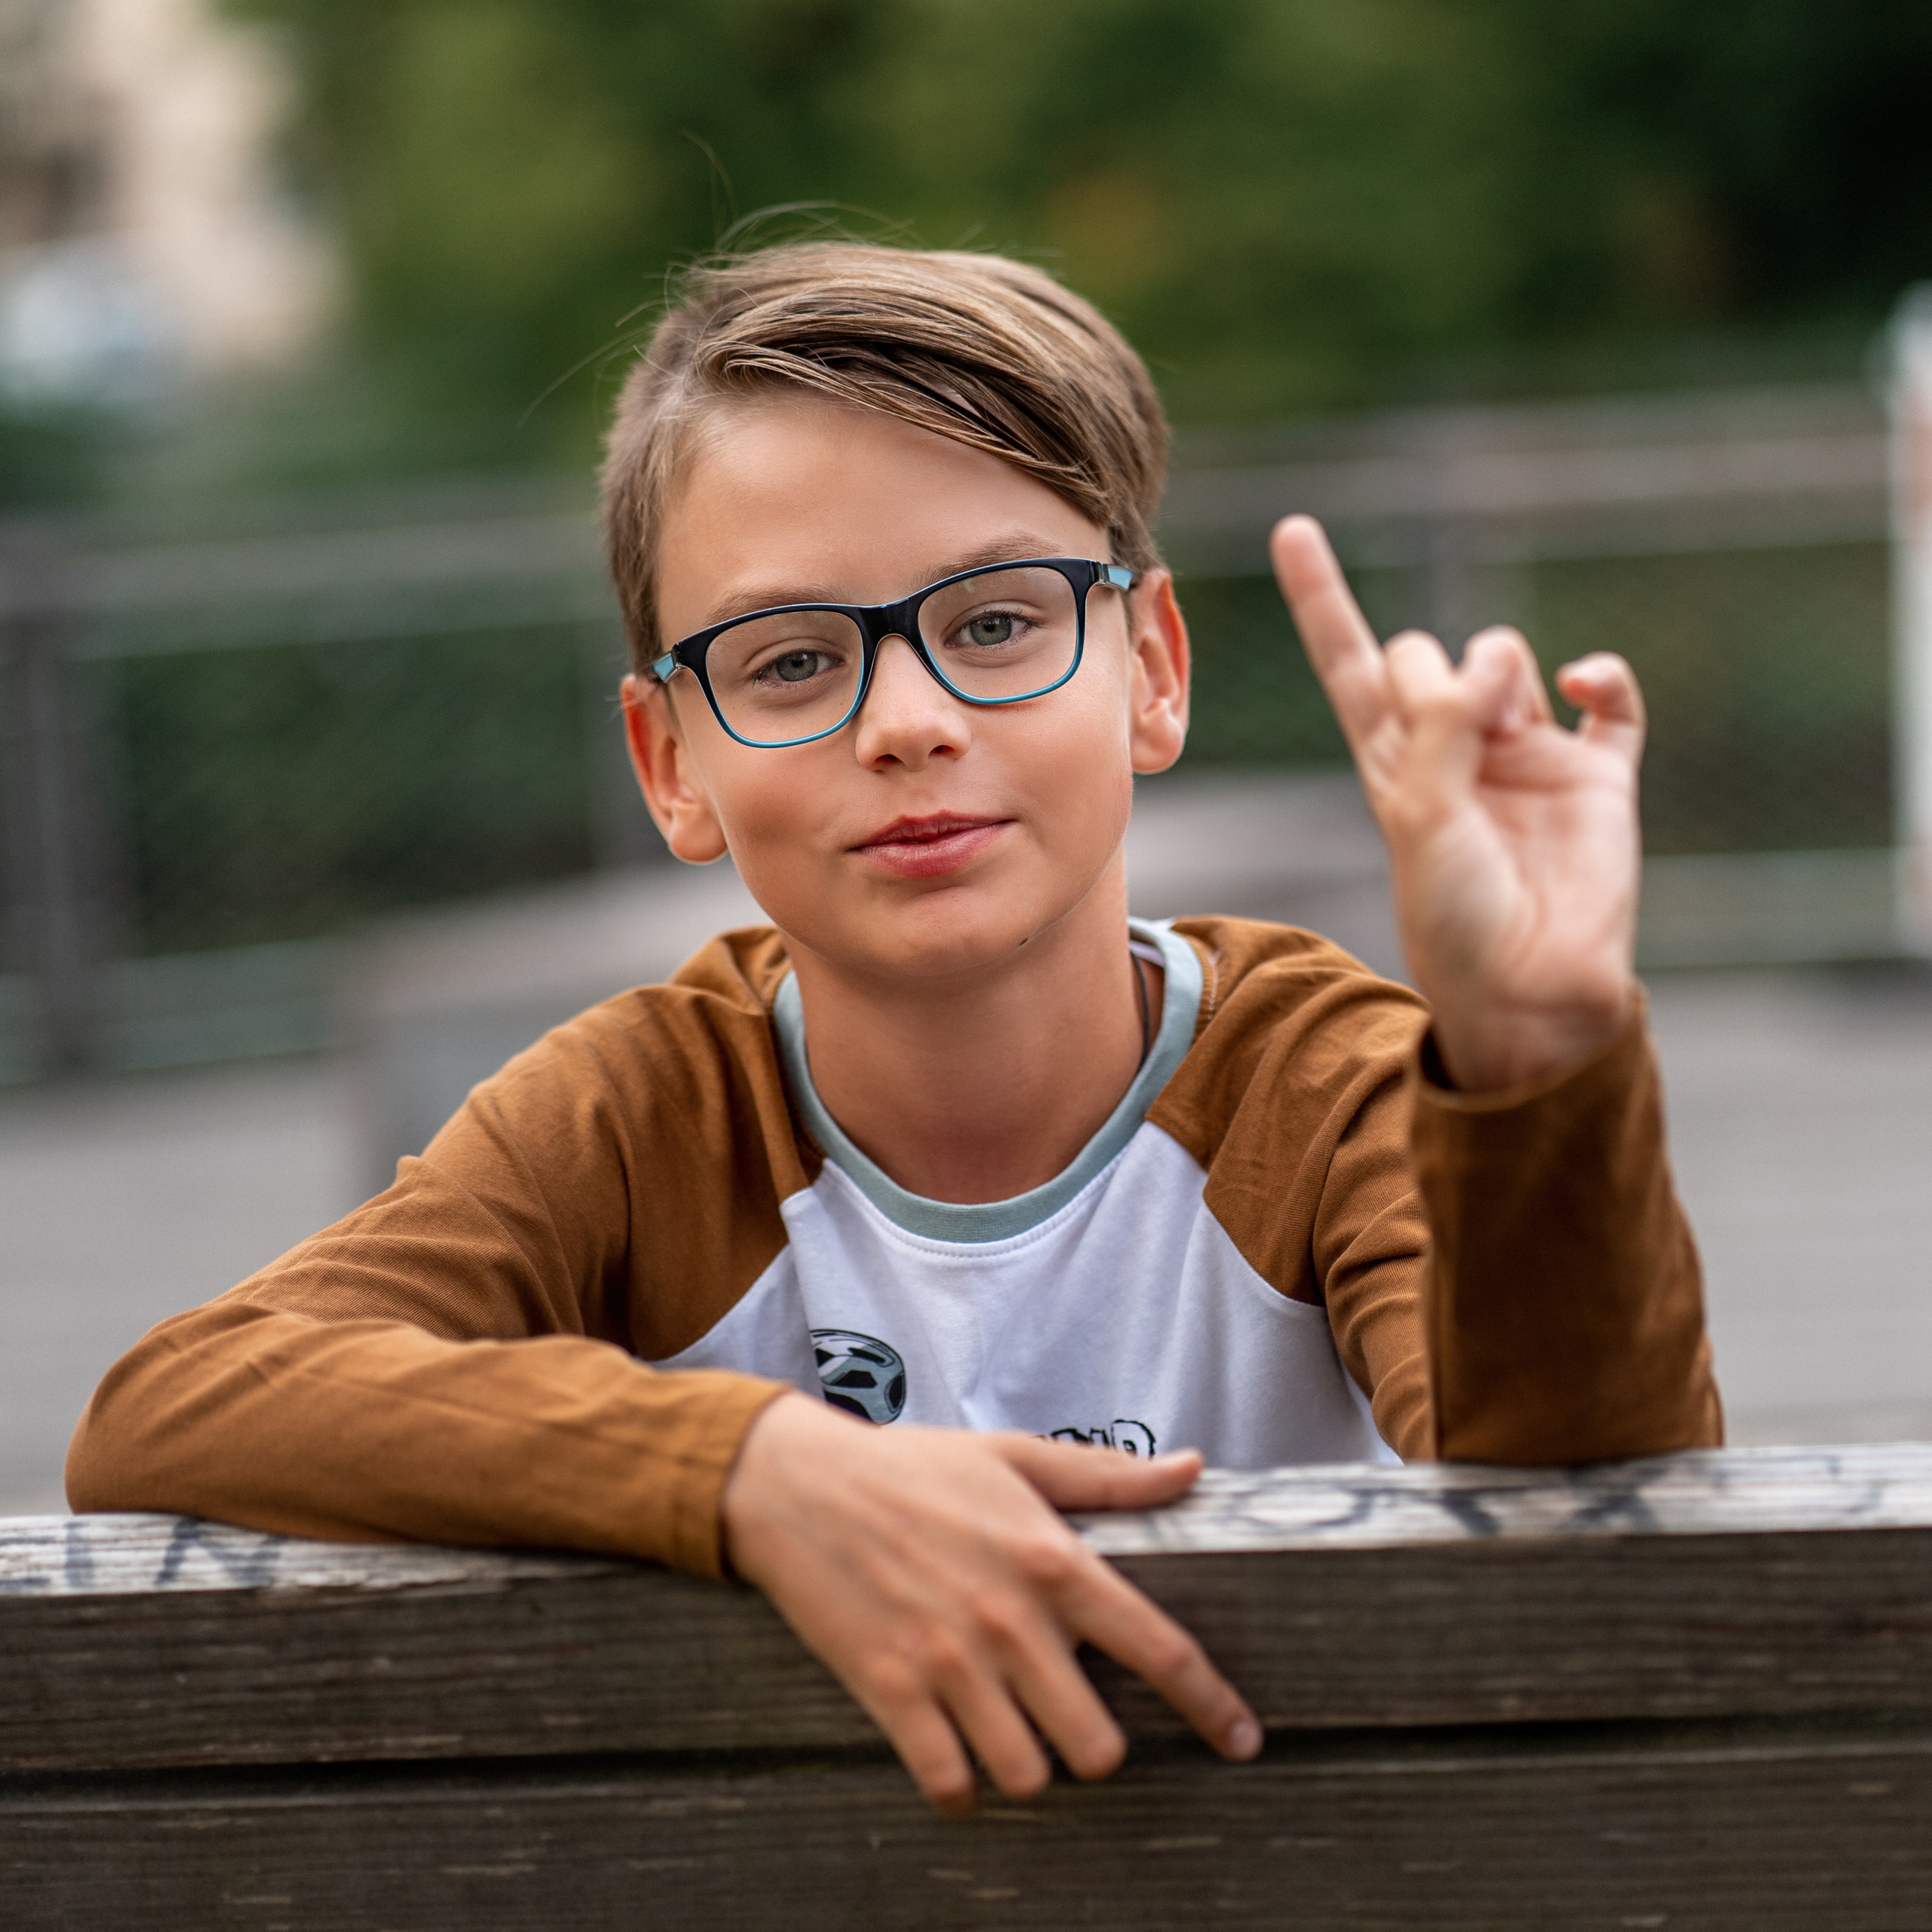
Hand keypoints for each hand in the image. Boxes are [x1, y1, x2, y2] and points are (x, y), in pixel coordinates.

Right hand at [720, 1393, 1261, 1814]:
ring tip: (1013, 1737)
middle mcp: (1011, 1621)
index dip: (1212, 1705)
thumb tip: (1193, 1469)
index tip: (1242, 1740)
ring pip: (1027, 1776)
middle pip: (1097, 1743)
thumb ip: (1109, 1476)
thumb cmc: (913, 1468)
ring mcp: (950, 1663)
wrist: (800, 1484)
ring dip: (1028, 1769)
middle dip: (1096, 1746)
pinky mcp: (891, 1692)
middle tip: (1074, 1723)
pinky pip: (949, 1785)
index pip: (1158, 1649)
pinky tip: (959, 1764)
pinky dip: (961, 1791)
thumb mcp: (1016, 1457)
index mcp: (1052, 1561)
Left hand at [1270, 514, 1642, 1091]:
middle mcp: (1454, 750)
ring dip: (1503, 672)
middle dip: (1436, 666)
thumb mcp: (1422, 817)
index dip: (1322, 597)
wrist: (1530, 990)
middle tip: (1458, 730)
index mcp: (1392, 763)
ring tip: (1508, 729)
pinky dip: (1599, 677)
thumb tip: (1494, 656)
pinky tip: (1580, 684)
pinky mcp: (1596, 777)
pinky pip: (1607, 702)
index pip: (1350, 661)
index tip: (1293, 528)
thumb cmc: (1454, 918)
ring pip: (1508, 659)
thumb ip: (1443, 727)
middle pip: (1430, 650)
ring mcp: (1527, 758)